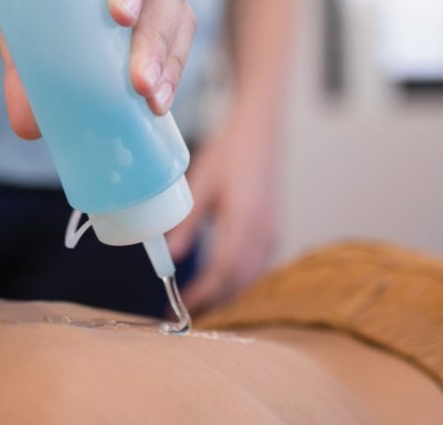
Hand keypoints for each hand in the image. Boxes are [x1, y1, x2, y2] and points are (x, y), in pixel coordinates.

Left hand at [166, 110, 280, 312]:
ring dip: (225, 294)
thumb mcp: (201, 182)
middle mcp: (263, 231)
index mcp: (244, 219)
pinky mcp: (274, 231)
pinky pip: (258, 267)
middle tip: (184, 313)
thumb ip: (186, 222)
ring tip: (198, 304)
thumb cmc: (229, 152)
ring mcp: (272, 232)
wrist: (261, 130)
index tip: (181, 305)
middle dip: (212, 301)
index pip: (224, 271)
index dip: (203, 293)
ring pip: (250, 277)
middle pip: (239, 281)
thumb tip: (169, 257)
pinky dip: (238, 281)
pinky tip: (219, 284)